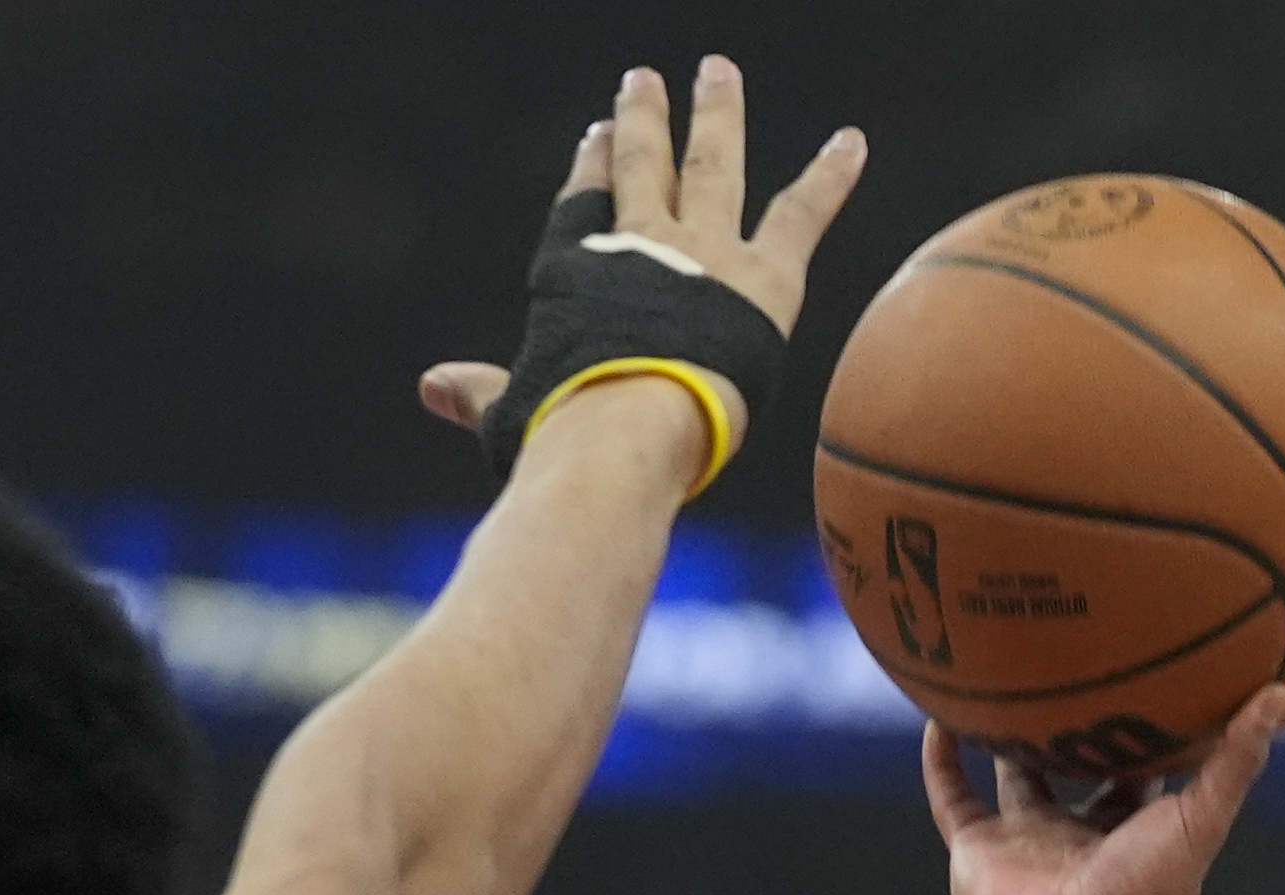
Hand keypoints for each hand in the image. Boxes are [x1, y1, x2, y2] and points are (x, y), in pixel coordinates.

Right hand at [418, 61, 869, 446]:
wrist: (626, 430)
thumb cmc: (560, 435)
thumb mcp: (509, 411)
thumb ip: (479, 392)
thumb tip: (431, 387)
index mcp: (574, 273)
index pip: (582, 207)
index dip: (588, 169)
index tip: (592, 135)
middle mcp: (638, 242)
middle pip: (640, 165)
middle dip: (642, 121)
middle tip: (643, 80)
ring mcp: (703, 250)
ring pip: (712, 164)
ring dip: (716, 113)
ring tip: (718, 70)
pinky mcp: (764, 276)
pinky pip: (803, 213)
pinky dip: (830, 176)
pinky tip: (853, 142)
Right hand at [924, 689, 1284, 894]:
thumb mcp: (1201, 820)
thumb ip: (1236, 761)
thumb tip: (1281, 691)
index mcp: (1133, 833)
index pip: (1146, 774)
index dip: (1152, 732)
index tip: (1160, 678)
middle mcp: (1078, 835)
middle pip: (1078, 772)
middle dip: (1080, 729)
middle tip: (1080, 663)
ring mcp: (1025, 843)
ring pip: (1013, 778)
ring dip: (1006, 736)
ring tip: (1003, 676)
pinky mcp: (976, 849)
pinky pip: (951, 795)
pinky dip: (941, 759)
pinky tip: (939, 712)